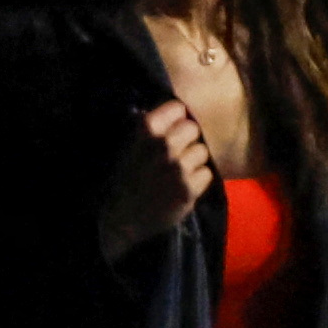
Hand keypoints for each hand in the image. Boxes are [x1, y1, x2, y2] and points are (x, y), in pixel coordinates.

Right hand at [98, 98, 215, 258]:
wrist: (121, 219)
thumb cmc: (125, 179)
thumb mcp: (130, 146)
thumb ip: (151, 128)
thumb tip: (174, 111)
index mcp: (147, 129)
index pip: (179, 108)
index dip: (177, 119)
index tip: (171, 130)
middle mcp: (164, 145)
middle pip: (193, 128)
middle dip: (187, 140)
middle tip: (176, 154)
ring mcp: (178, 167)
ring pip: (202, 151)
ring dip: (193, 161)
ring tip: (177, 173)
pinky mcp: (189, 189)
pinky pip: (206, 174)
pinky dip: (198, 181)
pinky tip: (181, 187)